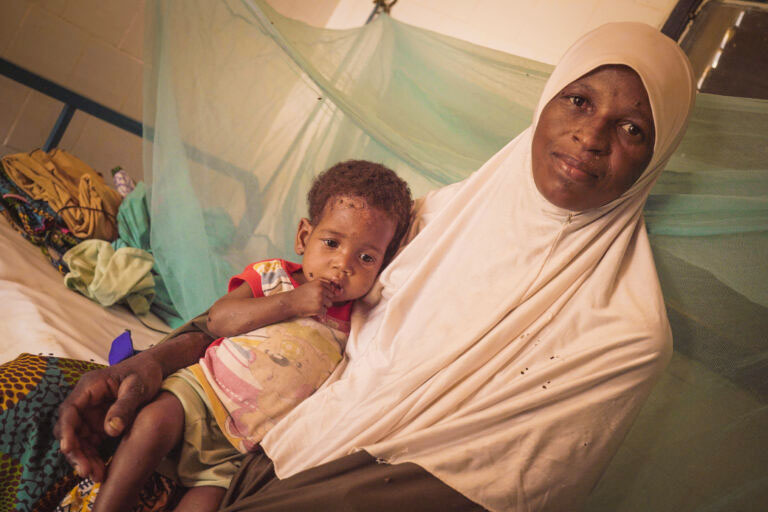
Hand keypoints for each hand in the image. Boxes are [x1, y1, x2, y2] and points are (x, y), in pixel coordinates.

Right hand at [54, 353, 162, 481]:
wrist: (154, 371)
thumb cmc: (145, 373)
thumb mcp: (137, 388)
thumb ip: (124, 407)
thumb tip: (110, 430)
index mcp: (90, 387)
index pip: (70, 410)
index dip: (66, 430)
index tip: (68, 449)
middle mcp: (85, 401)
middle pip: (70, 429)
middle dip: (75, 451)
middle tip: (86, 471)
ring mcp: (90, 413)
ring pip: (78, 440)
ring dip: (84, 458)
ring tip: (96, 475)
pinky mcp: (98, 423)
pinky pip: (90, 443)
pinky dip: (93, 457)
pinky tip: (101, 470)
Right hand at [290, 279, 338, 316]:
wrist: (290, 302)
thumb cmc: (301, 293)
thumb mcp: (311, 285)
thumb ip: (323, 286)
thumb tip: (340, 292)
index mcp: (319, 283)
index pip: (331, 289)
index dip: (325, 293)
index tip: (317, 294)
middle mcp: (321, 290)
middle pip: (331, 297)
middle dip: (325, 299)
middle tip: (314, 300)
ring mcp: (320, 299)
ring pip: (329, 304)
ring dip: (323, 306)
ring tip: (312, 304)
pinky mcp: (319, 308)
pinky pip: (325, 311)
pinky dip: (319, 312)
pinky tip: (311, 309)